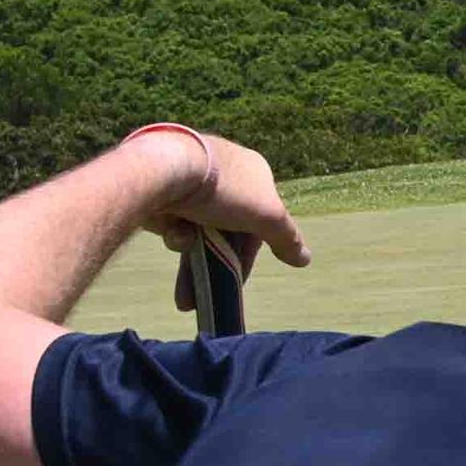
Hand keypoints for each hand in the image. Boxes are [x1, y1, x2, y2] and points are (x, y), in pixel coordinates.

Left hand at [122, 125, 308, 301]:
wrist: (160, 170)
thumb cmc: (222, 189)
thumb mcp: (266, 215)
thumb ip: (287, 238)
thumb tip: (305, 259)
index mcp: (252, 173)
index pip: (260, 220)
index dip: (251, 253)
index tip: (239, 280)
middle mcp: (223, 175)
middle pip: (225, 230)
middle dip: (215, 266)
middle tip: (206, 295)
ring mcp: (190, 182)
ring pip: (197, 231)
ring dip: (193, 261)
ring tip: (185, 293)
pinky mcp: (162, 190)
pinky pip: (174, 221)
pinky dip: (175, 234)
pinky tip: (172, 234)